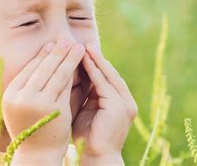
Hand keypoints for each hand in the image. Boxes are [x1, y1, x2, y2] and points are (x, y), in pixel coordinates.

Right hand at [2, 38, 84, 163]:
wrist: (37, 154)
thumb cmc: (33, 128)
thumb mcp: (25, 105)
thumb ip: (32, 86)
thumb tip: (44, 58)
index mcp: (10, 94)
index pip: (28, 69)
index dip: (42, 55)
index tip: (51, 44)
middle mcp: (20, 96)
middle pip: (41, 68)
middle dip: (56, 51)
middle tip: (66, 38)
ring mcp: (36, 102)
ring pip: (55, 74)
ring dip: (67, 57)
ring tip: (77, 45)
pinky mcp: (53, 108)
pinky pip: (64, 85)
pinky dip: (73, 72)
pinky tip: (80, 62)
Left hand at [72, 42, 137, 163]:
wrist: (96, 157)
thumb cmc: (86, 137)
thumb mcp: (85, 110)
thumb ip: (83, 95)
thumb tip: (70, 76)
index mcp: (119, 103)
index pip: (106, 78)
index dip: (95, 64)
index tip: (81, 50)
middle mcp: (126, 101)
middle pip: (110, 73)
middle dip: (97, 58)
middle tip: (84, 42)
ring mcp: (125, 103)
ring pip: (108, 76)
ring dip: (95, 60)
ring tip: (83, 46)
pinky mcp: (119, 106)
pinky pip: (103, 84)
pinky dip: (93, 71)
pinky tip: (84, 60)